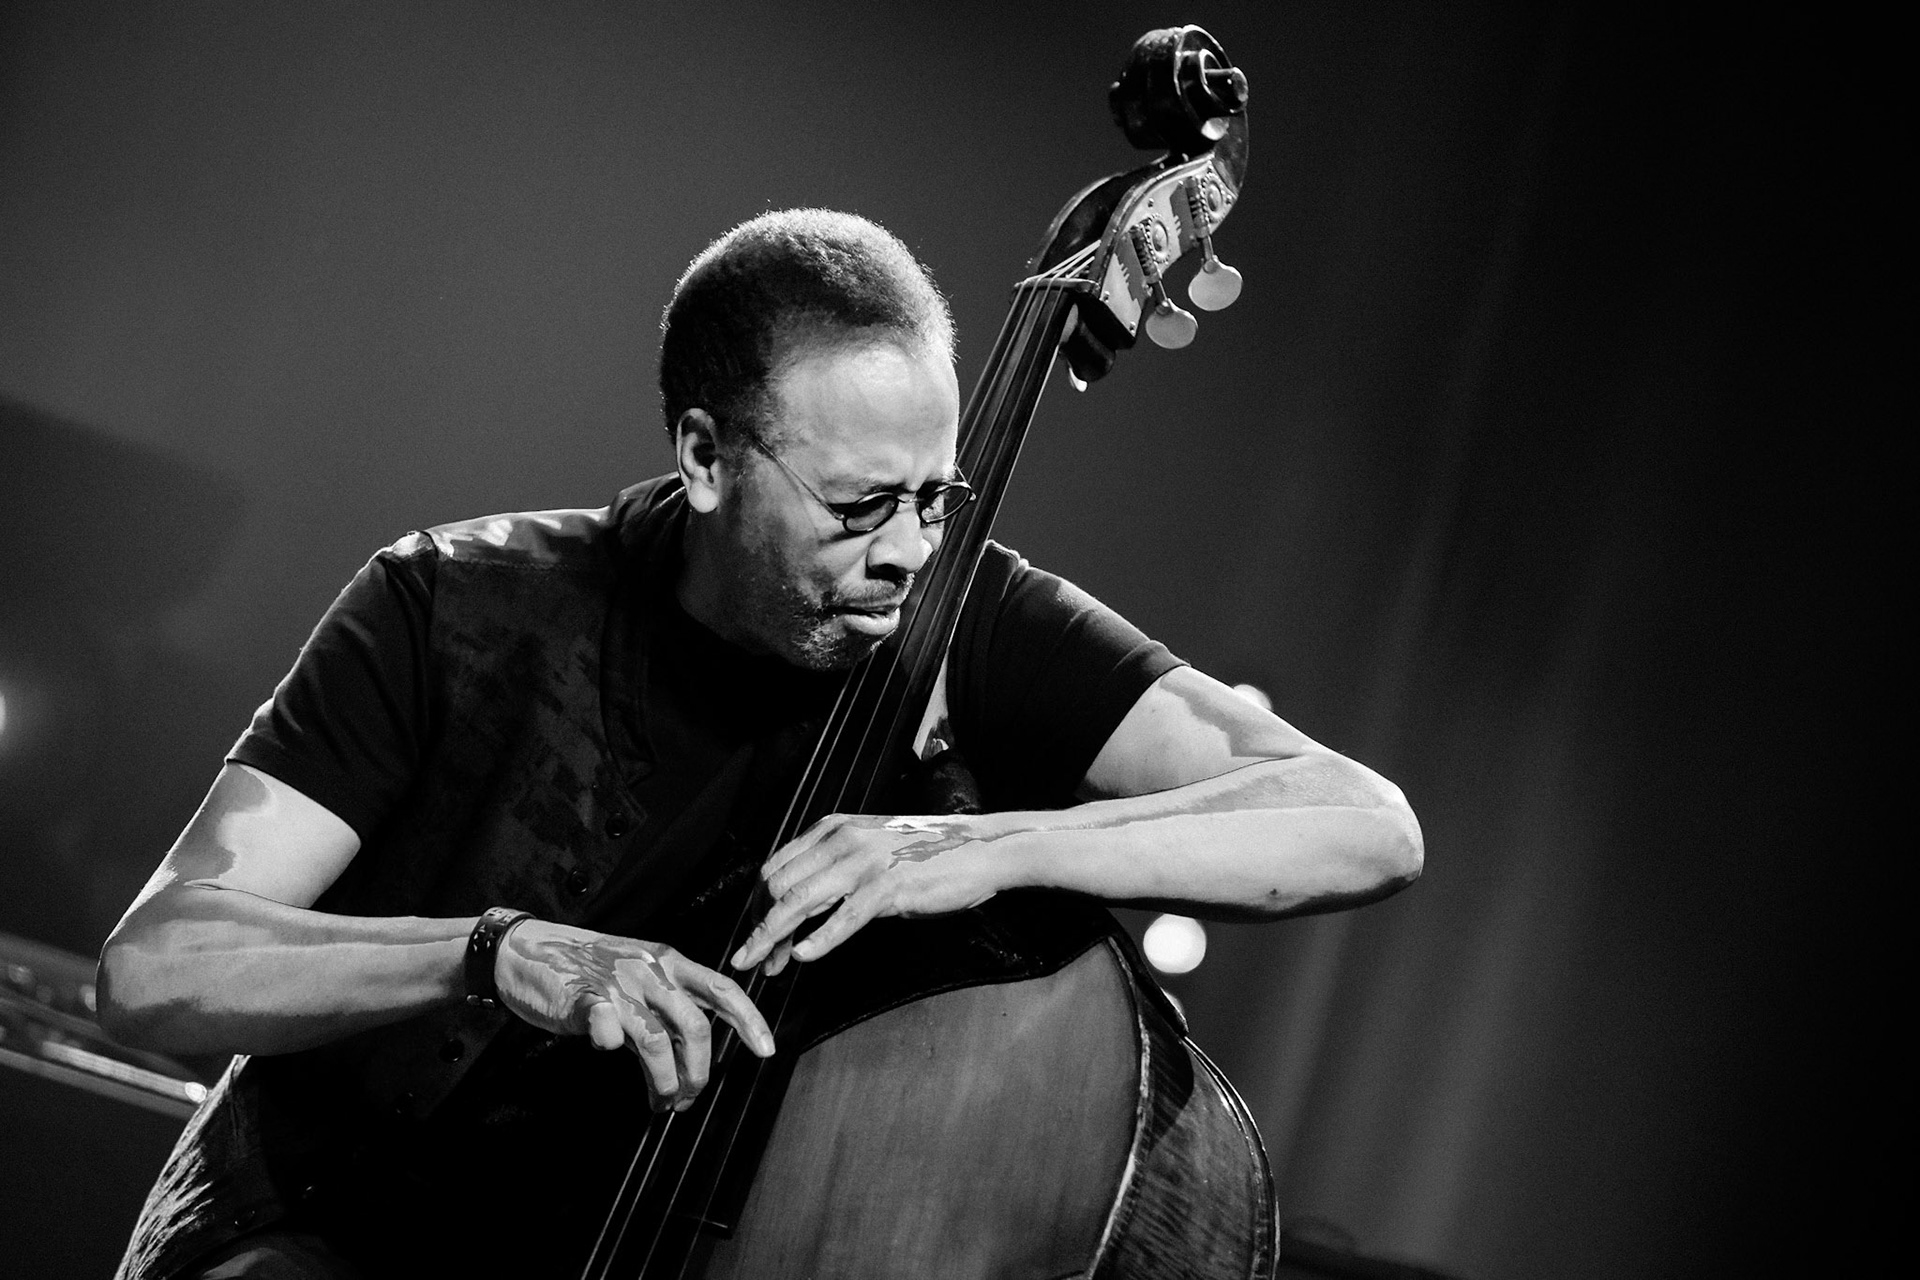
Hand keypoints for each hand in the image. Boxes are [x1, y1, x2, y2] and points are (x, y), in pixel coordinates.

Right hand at [495, 919, 773, 1110]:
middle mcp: (650, 971)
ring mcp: (615, 984)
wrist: (528, 950)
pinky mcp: (580, 999)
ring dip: (664, 1080)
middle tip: (690, 1095)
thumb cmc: (588, 969)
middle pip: (695, 1026)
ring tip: (662, 1100)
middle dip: (700, 1069)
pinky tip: (609, 1052)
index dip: (749, 1020)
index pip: (722, 989)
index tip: (767, 1050)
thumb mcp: (640, 978)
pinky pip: (603, 1022)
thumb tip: (693, 1060)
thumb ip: (668, 1010)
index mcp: (669, 961)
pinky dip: (609, 1041)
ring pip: (657, 1040)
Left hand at [728, 813, 1005, 975]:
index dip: (758, 906)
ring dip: (775, 938)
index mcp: (832, 828)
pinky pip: (843, 917)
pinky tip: (804, 957)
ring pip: (799, 901)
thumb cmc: (927, 855)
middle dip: (761, 927)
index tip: (756, 935)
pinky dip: (819, 940)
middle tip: (759, 960)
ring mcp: (864, 862)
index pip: (775, 867)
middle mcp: (841, 839)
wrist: (979, 849)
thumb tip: (801, 904)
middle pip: (778, 886)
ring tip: (765, 966)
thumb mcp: (870, 850)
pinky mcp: (888, 886)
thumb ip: (835, 868)